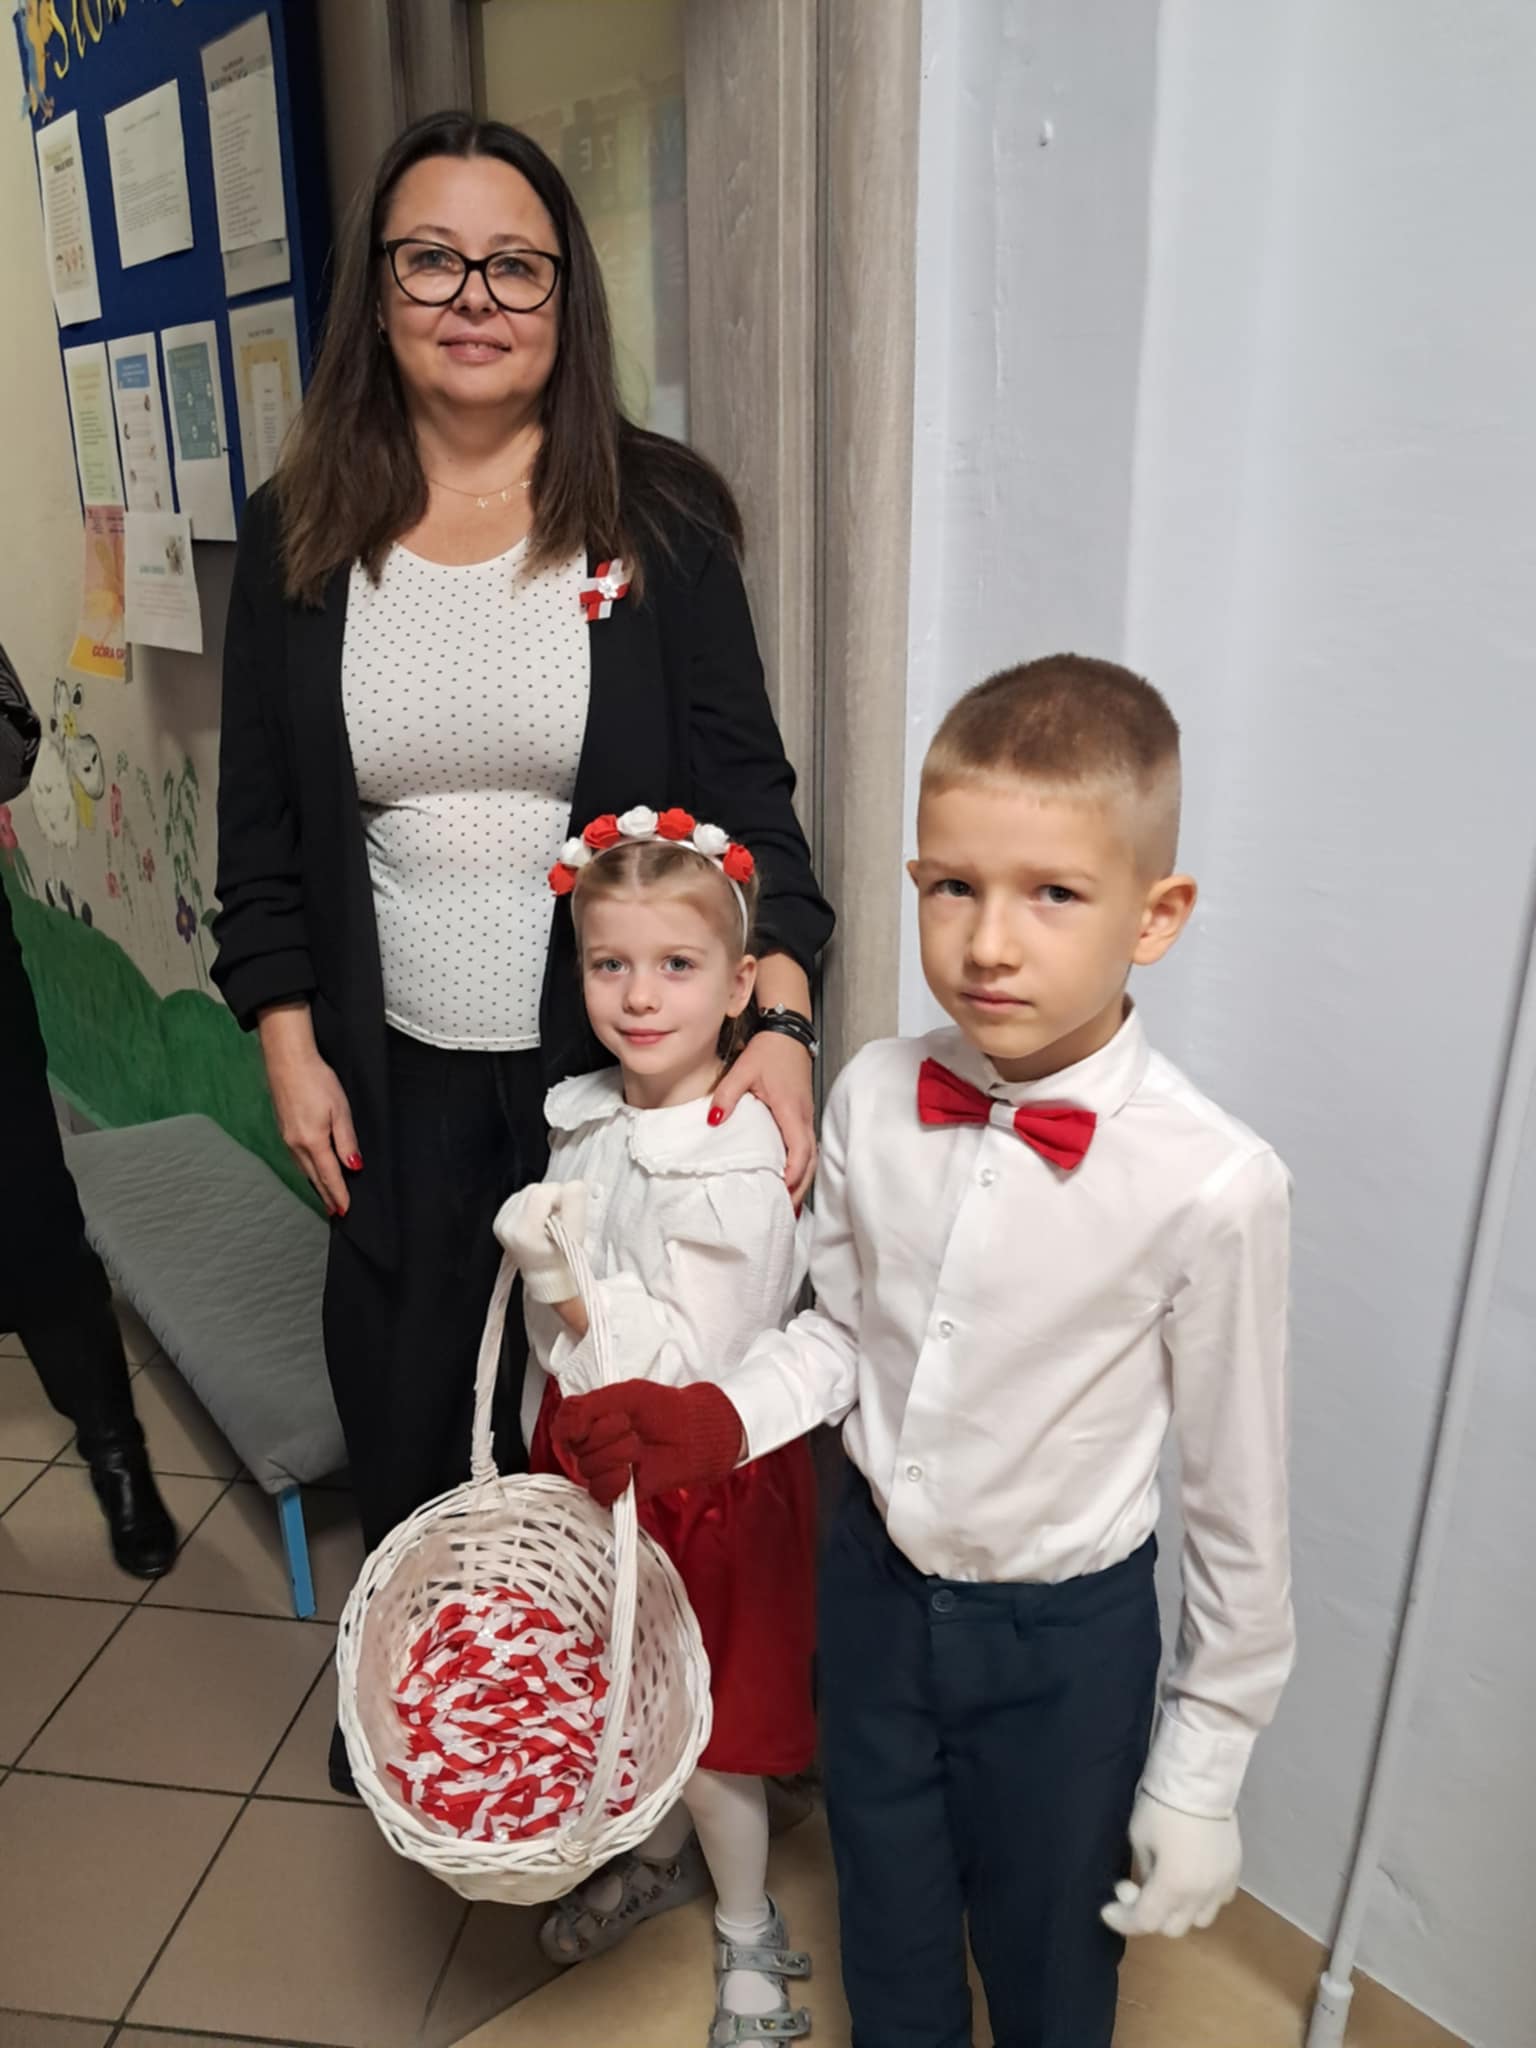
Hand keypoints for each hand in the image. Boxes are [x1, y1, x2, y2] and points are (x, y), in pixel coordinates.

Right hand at [258, 1002, 360, 1217]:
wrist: (288, 1061)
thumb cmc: (316, 1080)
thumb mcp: (340, 1110)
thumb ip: (346, 1141)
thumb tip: (353, 1166)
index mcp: (312, 1142)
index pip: (329, 1176)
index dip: (339, 1194)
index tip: (345, 1210)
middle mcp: (296, 1145)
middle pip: (315, 1177)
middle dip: (326, 1195)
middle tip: (336, 1212)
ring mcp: (287, 1138)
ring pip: (304, 1169)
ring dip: (316, 1184)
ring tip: (326, 1197)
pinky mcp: (283, 1129)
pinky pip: (297, 1159)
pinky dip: (307, 1170)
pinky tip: (312, 1171)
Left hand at [494, 1182, 588, 1302]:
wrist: (544, 1273)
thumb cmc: (562, 1258)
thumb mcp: (576, 1235)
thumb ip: (575, 1206)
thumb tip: (574, 1184)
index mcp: (523, 1231)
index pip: (542, 1193)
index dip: (559, 1197)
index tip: (564, 1214)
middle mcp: (506, 1224)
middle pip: (534, 1189)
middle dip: (551, 1198)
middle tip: (558, 1217)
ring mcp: (500, 1220)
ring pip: (527, 1191)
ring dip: (542, 1200)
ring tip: (548, 1220)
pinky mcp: (500, 1217)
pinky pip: (520, 1197)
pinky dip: (532, 1204)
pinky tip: (537, 1219)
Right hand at [552, 1379, 745, 1505]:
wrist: (692, 1431)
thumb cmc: (663, 1409)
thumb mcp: (625, 1394)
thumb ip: (588, 1407)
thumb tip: (565, 1431)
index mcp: (589, 1421)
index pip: (561, 1426)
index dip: (574, 1425)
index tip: (595, 1417)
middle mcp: (592, 1447)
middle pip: (576, 1448)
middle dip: (607, 1433)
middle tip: (630, 1426)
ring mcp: (603, 1471)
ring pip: (589, 1469)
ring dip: (618, 1454)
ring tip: (638, 1446)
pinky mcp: (617, 1493)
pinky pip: (599, 1492)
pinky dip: (616, 1481)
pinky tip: (632, 1471)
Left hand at [712, 1031, 816, 1204]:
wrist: (788, 1033)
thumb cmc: (768, 1052)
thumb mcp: (742, 1070)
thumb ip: (727, 1096)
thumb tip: (713, 1122)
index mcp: (790, 1110)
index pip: (799, 1150)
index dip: (792, 1174)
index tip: (781, 1192)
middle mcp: (803, 1117)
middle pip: (809, 1162)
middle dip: (799, 1188)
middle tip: (785, 1212)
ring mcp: (806, 1116)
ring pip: (810, 1157)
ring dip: (801, 1181)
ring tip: (788, 1204)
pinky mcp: (802, 1115)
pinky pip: (806, 1148)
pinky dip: (800, 1167)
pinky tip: (790, 1179)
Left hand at [1100, 1793, 1241, 1939]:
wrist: (1199, 1780)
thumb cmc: (1162, 1805)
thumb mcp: (1139, 1839)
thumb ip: (1145, 1871)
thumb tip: (1148, 1885)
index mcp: (1174, 1886)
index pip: (1145, 1921)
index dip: (1123, 1919)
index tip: (1107, 1910)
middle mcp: (1201, 1894)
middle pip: (1173, 1927)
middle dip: (1149, 1914)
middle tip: (1134, 1889)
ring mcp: (1222, 1885)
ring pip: (1199, 1919)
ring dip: (1178, 1911)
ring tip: (1166, 1886)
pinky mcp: (1234, 1872)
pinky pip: (1218, 1900)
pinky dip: (1202, 1898)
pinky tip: (1190, 1877)